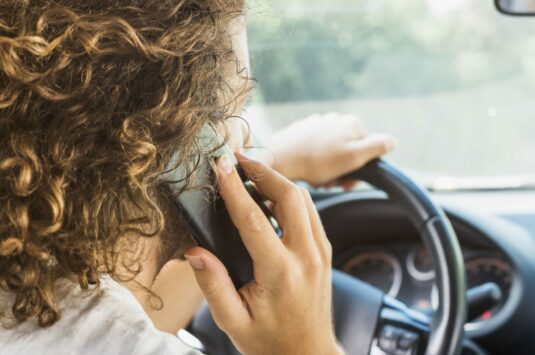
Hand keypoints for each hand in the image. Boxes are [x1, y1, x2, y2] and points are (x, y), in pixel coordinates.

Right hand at [184, 153, 341, 354]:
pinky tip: (268, 197)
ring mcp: (321, 252)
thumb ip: (213, 285)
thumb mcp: (233, 321)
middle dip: (263, 171)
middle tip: (237, 160)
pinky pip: (310, 212)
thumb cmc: (270, 342)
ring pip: (305, 200)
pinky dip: (291, 197)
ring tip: (249, 174)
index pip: (254, 218)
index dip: (234, 188)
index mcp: (281, 273)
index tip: (220, 164)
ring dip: (278, 181)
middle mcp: (307, 257)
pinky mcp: (324, 252)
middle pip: (291, 195)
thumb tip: (195, 252)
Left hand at [268, 113, 395, 187]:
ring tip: (317, 178)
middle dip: (343, 170)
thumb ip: (377, 147)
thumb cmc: (317, 162)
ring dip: (329, 168)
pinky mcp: (301, 131)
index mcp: (352, 123)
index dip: (360, 169)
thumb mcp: (353, 157)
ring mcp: (317, 123)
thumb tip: (393, 141)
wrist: (279, 160)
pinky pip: (315, 149)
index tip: (346, 182)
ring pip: (332, 151)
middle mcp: (336, 118)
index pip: (368, 150)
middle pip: (349, 150)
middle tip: (330, 183)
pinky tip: (306, 170)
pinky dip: (314, 161)